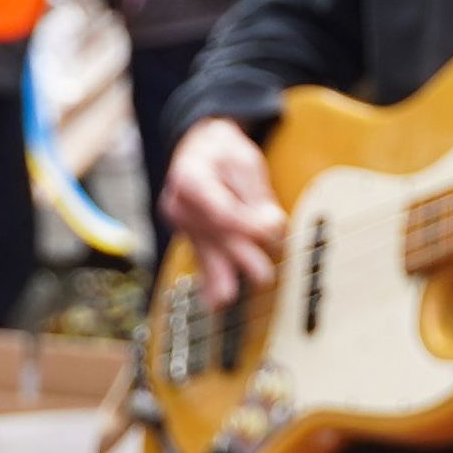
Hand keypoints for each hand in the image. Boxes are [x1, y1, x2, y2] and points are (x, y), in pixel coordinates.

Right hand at [160, 117, 287, 292]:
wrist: (200, 150)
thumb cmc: (224, 153)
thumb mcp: (245, 162)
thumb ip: (257, 195)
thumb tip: (272, 225)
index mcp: (189, 177)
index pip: (218, 208)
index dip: (245, 223)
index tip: (273, 227)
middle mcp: (179, 204)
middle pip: (213, 234)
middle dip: (239, 255)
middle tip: (263, 275)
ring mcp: (183, 224)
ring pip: (206, 251)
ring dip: (220, 276)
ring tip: (227, 299)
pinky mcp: (193, 237)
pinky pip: (201, 259)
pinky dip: (209, 280)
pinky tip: (215, 302)